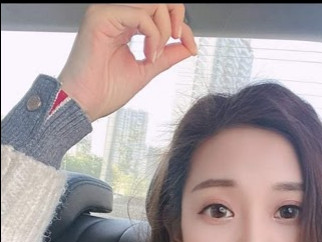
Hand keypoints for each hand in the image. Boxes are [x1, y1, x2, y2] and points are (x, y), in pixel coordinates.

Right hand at [58, 4, 197, 120]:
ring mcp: (107, 12)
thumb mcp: (147, 69)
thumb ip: (167, 55)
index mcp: (125, 24)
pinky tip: (148, 55)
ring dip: (163, 31)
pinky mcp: (101, 17)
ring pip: (152, 4)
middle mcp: (116, 14)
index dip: (182, 26)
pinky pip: (141, 15)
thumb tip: (188, 46)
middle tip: (178, 42)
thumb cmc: (106, 90)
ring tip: (154, 55)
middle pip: (158, 1)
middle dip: (177, 21)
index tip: (190, 47)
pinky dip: (153, 36)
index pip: (160, 10)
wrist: (84, 103)